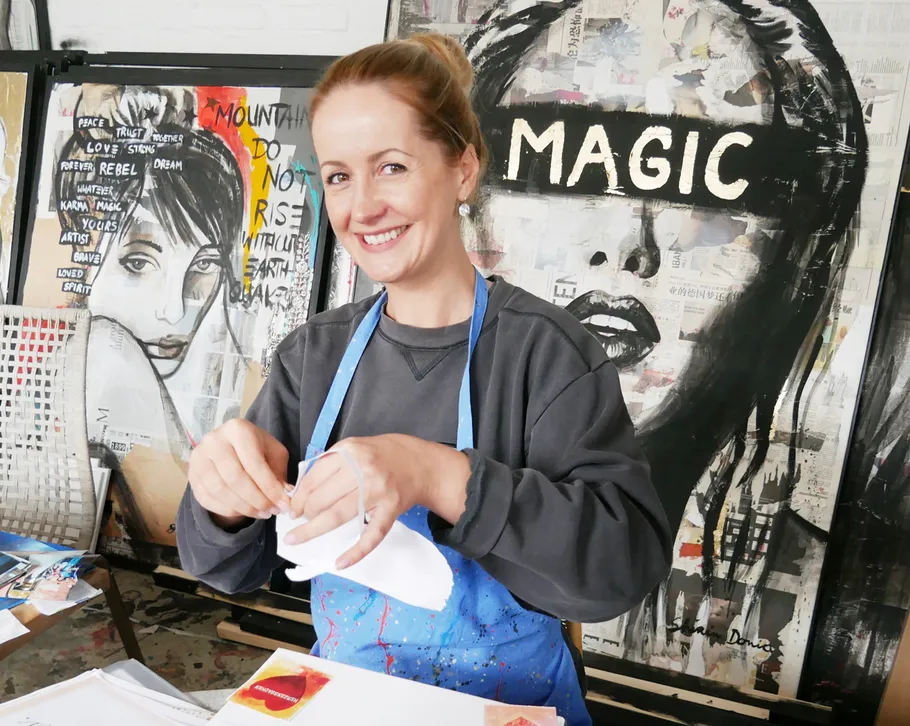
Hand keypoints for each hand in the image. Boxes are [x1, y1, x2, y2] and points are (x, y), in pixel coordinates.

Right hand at [188, 419, 290, 529]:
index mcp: (237, 429)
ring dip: (244, 508)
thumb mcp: (273, 453)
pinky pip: (208, 499)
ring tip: (262, 513)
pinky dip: (229, 510)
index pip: (254, 463)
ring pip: (221, 491)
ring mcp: (198, 458)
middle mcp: (214, 440)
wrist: (229, 446)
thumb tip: (286, 497)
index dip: (270, 487)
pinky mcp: (192, 475)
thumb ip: (279, 473)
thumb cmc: (256, 449)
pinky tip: (244, 512)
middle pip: (235, 478)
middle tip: (272, 511)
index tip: (283, 503)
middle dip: (257, 500)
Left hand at [285, 435, 469, 568]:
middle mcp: (363, 470)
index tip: (292, 507)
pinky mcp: (391, 510)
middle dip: (305, 513)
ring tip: (298, 537)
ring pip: (338, 516)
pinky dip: (356, 552)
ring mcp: (378, 491)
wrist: (420, 463)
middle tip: (301, 520)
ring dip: (313, 530)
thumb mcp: (354, 447)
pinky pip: (371, 535)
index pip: (313, 478)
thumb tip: (301, 490)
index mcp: (350, 452)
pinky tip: (340, 563)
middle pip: (322, 498)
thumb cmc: (382, 455)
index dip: (298, 496)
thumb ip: (329, 464)